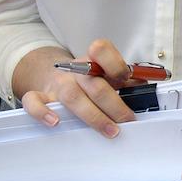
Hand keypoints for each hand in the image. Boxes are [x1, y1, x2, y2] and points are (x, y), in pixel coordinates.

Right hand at [18, 39, 136, 136]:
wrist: (57, 74)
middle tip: (128, 120)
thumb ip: (128, 79)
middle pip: (94, 84)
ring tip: (109, 130)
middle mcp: (76, 70)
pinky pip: (34, 101)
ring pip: (72, 97)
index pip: (101, 50)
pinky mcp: (41, 96)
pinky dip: (42, 112)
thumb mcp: (109, 73)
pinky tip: (55, 123)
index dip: (115, 64)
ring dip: (93, 116)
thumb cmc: (90, 78)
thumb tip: (148, 88)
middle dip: (114, 105)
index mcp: (94, 59)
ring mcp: (58, 83)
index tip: (126, 78)